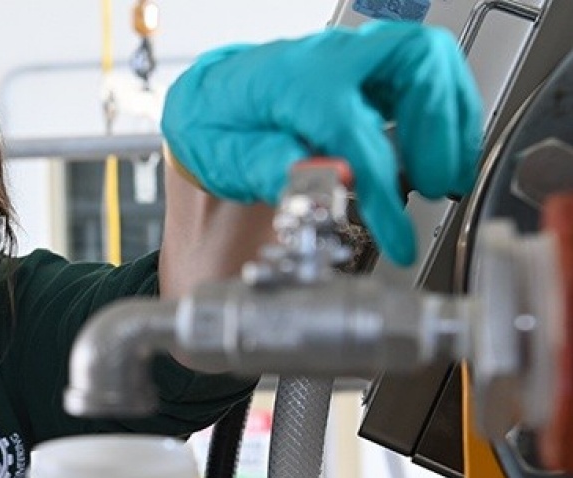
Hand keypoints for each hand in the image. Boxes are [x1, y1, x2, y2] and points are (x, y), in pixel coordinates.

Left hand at [161, 21, 482, 265]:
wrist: (206, 100)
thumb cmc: (215, 126)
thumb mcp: (227, 158)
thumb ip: (277, 168)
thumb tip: (332, 181)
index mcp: (293, 84)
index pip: (357, 134)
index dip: (384, 193)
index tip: (398, 238)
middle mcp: (329, 60)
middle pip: (416, 62)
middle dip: (439, 127)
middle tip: (434, 184)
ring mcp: (352, 58)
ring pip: (430, 60)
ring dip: (451, 119)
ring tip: (447, 176)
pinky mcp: (367, 69)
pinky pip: (426, 73)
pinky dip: (445, 111)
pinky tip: (441, 152)